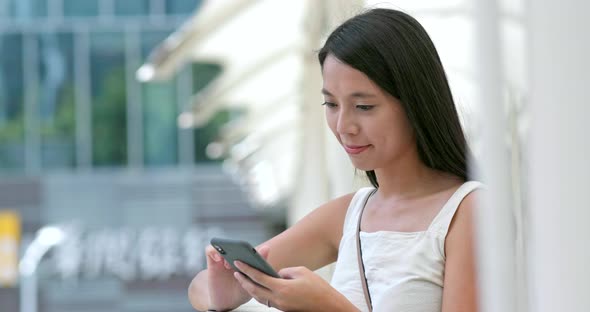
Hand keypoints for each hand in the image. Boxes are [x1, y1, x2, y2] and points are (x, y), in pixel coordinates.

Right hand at [206, 245, 270, 309]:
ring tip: (228, 264)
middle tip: (238, 259)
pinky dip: (213, 252)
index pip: (245, 246)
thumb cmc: (241, 291)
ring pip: (220, 245)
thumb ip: (259, 265)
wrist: (228, 303)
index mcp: (244, 260)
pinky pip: (210, 251)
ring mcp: (222, 260)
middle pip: (233, 245)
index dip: (247, 247)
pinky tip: (218, 259)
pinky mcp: (212, 264)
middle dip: (235, 248)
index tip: (250, 254)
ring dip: (224, 251)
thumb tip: (266, 248)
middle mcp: (233, 258)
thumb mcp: (252, 281)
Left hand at [234, 262, 355, 310]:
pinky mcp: (284, 309)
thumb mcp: (302, 272)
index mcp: (282, 288)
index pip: (258, 277)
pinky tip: (259, 287)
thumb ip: (285, 271)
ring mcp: (281, 306)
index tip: (238, 263)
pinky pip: (268, 301)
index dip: (246, 269)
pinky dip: (260, 294)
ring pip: (260, 297)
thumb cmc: (318, 288)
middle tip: (236, 272)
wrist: (329, 307)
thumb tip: (277, 274)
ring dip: (250, 288)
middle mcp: (278, 299)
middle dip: (243, 281)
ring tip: (244, 279)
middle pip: (254, 290)